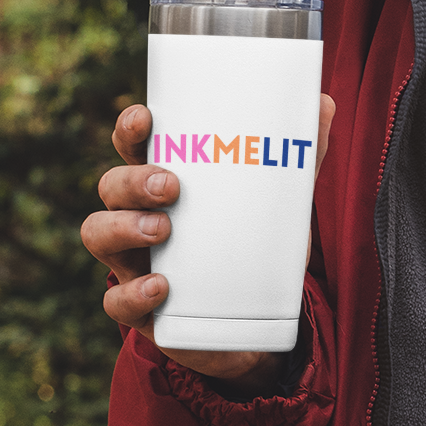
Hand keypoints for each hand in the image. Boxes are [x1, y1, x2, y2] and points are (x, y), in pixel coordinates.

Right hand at [81, 94, 335, 393]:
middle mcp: (139, 217)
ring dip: (122, 227)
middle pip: (111, 187)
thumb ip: (302, 156)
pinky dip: (132, 292)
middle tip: (171, 185)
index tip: (146, 118)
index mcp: (165, 184)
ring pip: (99, 234)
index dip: (130, 130)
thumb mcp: (279, 201)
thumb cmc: (254, 245)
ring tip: (161, 228)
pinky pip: (116, 300)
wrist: (258, 323)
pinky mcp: (142, 309)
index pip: (134, 148)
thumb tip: (326, 103)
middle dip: (133, 180)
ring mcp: (134, 262)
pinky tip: (161, 285)